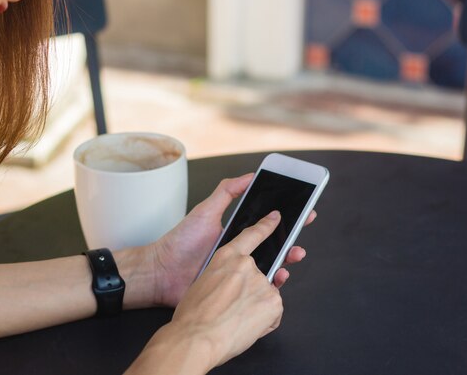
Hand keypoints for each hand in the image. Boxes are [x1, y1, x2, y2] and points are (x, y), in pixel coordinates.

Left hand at [149, 174, 315, 306]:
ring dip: (286, 259)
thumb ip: (226, 192)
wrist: (162, 274)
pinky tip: (278, 278)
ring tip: (294, 254)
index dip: (286, 219)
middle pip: (273, 245)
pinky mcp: (234, 290)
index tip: (304, 212)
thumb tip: (250, 175)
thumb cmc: (180, 242)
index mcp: (235, 233)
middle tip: (303, 231)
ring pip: (270, 266)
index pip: (266, 225)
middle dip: (292, 239)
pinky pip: (258, 287)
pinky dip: (272, 284)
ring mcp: (238, 271)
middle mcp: (240, 252)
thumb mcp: (205, 211)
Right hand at [167, 211, 285, 367]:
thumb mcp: (202, 282)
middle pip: (260, 274)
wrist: (195, 337)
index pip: (252, 235)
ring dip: (256, 307)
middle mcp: (246, 265)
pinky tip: (246, 326)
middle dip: (253, 290)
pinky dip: (265, 321)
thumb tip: (231, 286)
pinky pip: (274, 312)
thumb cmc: (192, 316)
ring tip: (235, 319)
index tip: (275, 218)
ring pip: (267, 295)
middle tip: (237, 305)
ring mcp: (261, 282)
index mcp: (226, 257)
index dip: (266, 226)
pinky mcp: (273, 300)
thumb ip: (222, 277)